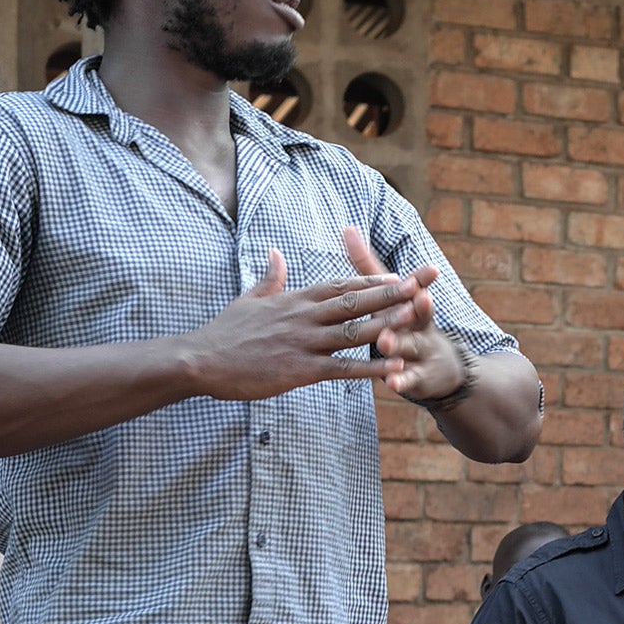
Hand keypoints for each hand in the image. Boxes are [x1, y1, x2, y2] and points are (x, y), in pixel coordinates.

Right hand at [185, 249, 438, 401]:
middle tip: (424, 285)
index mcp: (295, 299)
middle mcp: (305, 316)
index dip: (372, 282)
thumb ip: (269, 277)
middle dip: (393, 294)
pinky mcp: (300, 369)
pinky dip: (371, 367)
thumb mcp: (249, 299)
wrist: (200, 359)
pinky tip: (395, 367)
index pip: (341, 285)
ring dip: (391, 324)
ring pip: (356, 330)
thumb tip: (276, 253)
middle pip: (357, 301)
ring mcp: (304, 342)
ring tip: (420, 318)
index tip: (399, 277)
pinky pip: (343, 368)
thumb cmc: (224, 333)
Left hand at [340, 228, 467, 401]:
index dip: (421, 279)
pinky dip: (401, 380)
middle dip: (417, 306)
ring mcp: (420, 353)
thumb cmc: (405, 322)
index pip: (416, 288)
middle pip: (418, 314)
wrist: (441, 369)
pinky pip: (408, 379)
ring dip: (398, 343)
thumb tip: (347, 228)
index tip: (429, 269)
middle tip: (419, 296)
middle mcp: (419, 326)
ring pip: (408, 347)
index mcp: (412, 304)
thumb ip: (369, 266)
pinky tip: (392, 383)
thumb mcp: (391, 295)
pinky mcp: (417, 379)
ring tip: (385, 341)